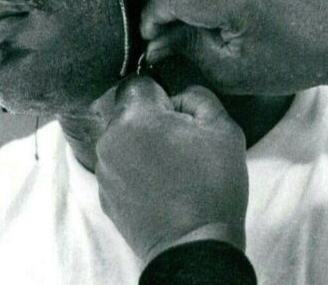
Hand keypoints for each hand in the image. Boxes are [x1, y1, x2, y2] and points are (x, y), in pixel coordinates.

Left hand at [94, 76, 247, 263]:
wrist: (195, 245)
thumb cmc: (212, 186)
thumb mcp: (223, 128)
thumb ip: (198, 96)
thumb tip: (179, 94)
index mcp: (135, 118)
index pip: (138, 82)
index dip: (162, 91)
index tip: (179, 113)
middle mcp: (109, 140)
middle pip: (126, 111)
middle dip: (150, 119)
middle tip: (180, 141)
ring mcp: (103, 171)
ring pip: (121, 139)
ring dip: (141, 144)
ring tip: (172, 167)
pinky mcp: (104, 196)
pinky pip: (119, 167)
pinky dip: (135, 170)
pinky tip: (161, 185)